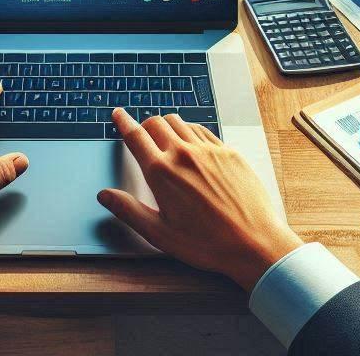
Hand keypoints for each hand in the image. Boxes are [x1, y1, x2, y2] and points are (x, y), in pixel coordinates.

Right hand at [97, 109, 300, 290]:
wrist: (255, 243)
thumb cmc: (207, 244)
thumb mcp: (161, 234)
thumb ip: (129, 211)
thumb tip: (105, 195)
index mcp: (162, 173)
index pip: (135, 137)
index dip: (123, 122)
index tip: (118, 114)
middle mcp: (183, 154)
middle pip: (156, 123)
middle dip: (145, 125)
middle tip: (143, 134)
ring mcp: (208, 150)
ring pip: (180, 122)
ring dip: (167, 126)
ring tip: (167, 139)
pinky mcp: (228, 151)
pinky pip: (203, 130)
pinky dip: (190, 132)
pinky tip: (192, 145)